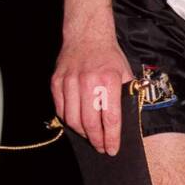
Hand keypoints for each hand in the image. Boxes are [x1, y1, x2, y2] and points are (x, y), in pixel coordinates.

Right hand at [51, 35, 132, 154]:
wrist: (87, 35)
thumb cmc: (109, 57)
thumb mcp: (125, 74)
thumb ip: (128, 96)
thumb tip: (128, 122)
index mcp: (109, 80)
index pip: (110, 118)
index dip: (111, 138)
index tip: (112, 149)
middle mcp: (88, 81)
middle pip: (90, 122)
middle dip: (96, 140)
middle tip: (101, 148)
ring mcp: (69, 81)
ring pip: (72, 119)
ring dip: (82, 133)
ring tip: (90, 137)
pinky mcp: (56, 82)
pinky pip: (60, 109)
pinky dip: (68, 121)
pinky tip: (77, 124)